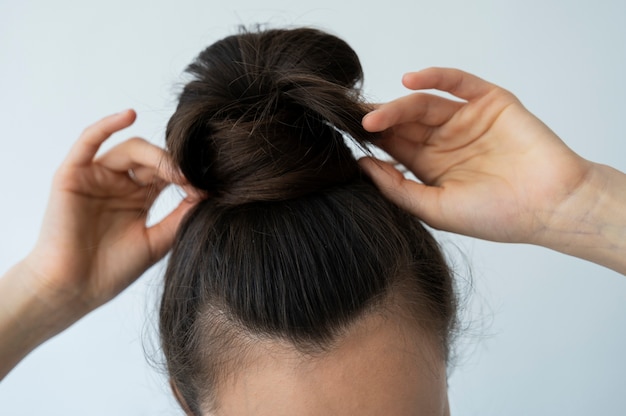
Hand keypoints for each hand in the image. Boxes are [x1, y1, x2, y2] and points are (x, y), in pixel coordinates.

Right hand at [23, 109, 198, 315]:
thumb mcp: (157, 241)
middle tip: (193, 178)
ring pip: (130, 150)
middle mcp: (119, 184)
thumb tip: (210, 193)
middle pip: (152, 160)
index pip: (168, 174)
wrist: (75, 289)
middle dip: (174, 166)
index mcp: (139, 198)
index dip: (187, 176)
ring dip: (156, 156)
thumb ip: (181, 216)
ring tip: (175, 172)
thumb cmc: (112, 270)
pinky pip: (88, 141)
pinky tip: (130, 115)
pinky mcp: (73, 174)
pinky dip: (107, 125)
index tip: (209, 186)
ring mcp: (96, 177)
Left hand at [360, 68, 592, 245]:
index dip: (372, 140)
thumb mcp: (436, 209)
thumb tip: (363, 165)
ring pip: (424, 104)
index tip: (346, 138)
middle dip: (379, 121)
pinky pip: (457, 83)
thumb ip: (398, 188)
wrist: (550, 207)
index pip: (394, 146)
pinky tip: (409, 82)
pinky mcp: (489, 102)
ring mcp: (466, 120)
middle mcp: (444, 141)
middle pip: (404, 122)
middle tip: (351, 122)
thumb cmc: (497, 216)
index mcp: (430, 167)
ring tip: (373, 117)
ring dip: (397, 106)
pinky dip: (434, 77)